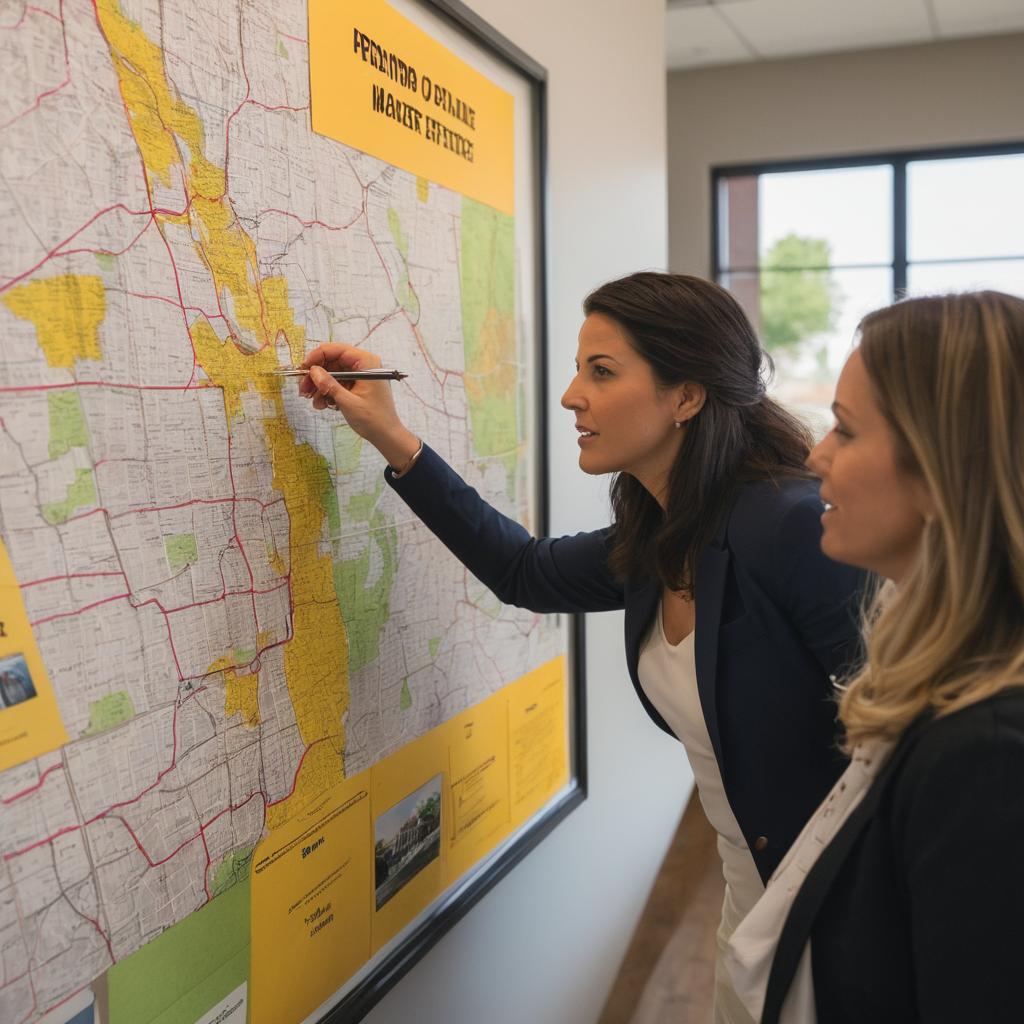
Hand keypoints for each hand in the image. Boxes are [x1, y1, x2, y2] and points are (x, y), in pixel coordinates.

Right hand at [299, 342, 419, 468]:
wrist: (386, 436)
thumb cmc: (373, 419)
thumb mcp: (348, 402)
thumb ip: (329, 384)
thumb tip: (313, 371)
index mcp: (366, 362)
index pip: (337, 350)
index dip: (317, 356)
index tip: (304, 368)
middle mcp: (363, 366)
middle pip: (332, 362)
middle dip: (316, 375)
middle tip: (303, 388)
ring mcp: (360, 376)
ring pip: (332, 374)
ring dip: (320, 386)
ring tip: (312, 400)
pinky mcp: (356, 386)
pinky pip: (337, 384)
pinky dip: (327, 392)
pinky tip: (322, 404)